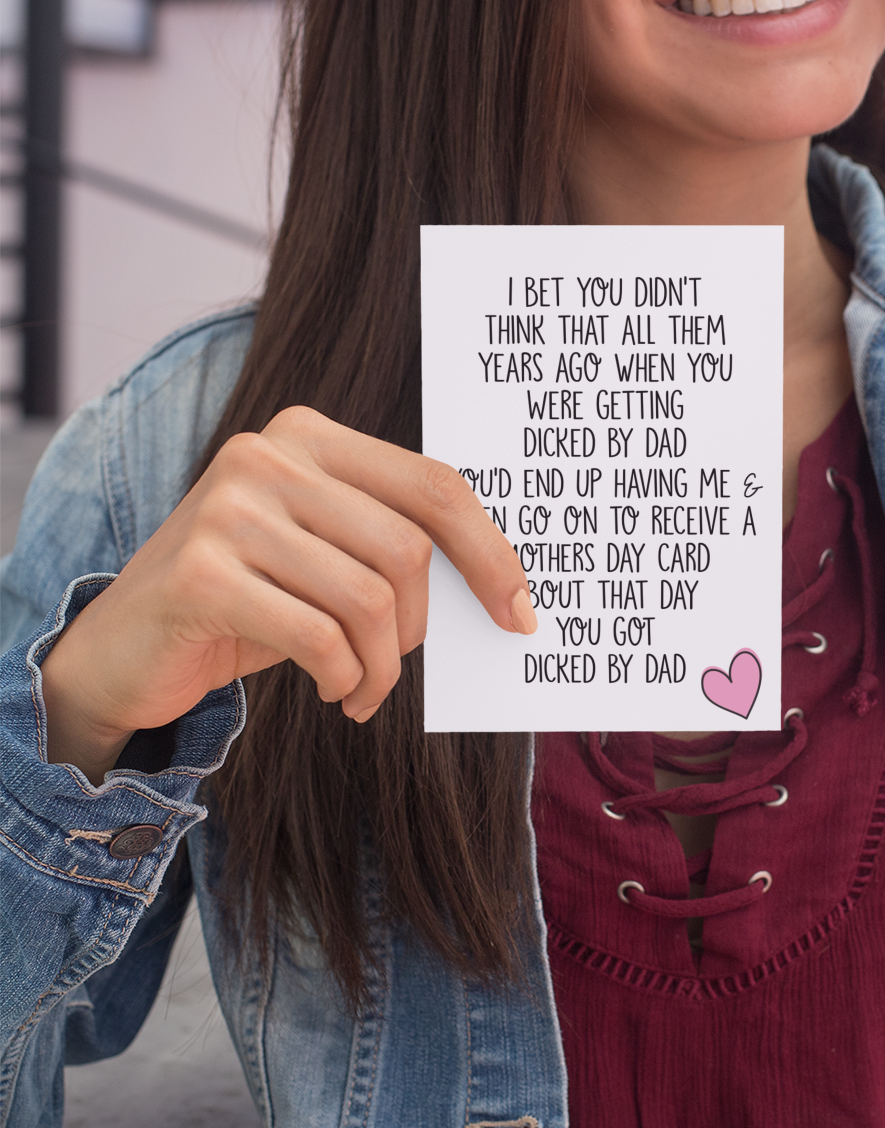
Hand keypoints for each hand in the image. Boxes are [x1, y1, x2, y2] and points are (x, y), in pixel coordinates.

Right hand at [40, 406, 536, 781]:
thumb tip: (500, 585)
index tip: (520, 614)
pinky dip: (344, 678)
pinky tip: (334, 691)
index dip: (490, 553)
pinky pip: (319, 637)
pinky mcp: (201, 574)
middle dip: (419, 627)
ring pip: (369, 599)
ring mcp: (228, 510)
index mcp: (307, 436)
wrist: (122, 651)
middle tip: (397, 664)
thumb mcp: (322, 557)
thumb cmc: (247, 603)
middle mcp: (266, 457)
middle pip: (407, 547)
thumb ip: (389, 544)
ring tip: (362, 689)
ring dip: (381, 667)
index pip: (433, 485)